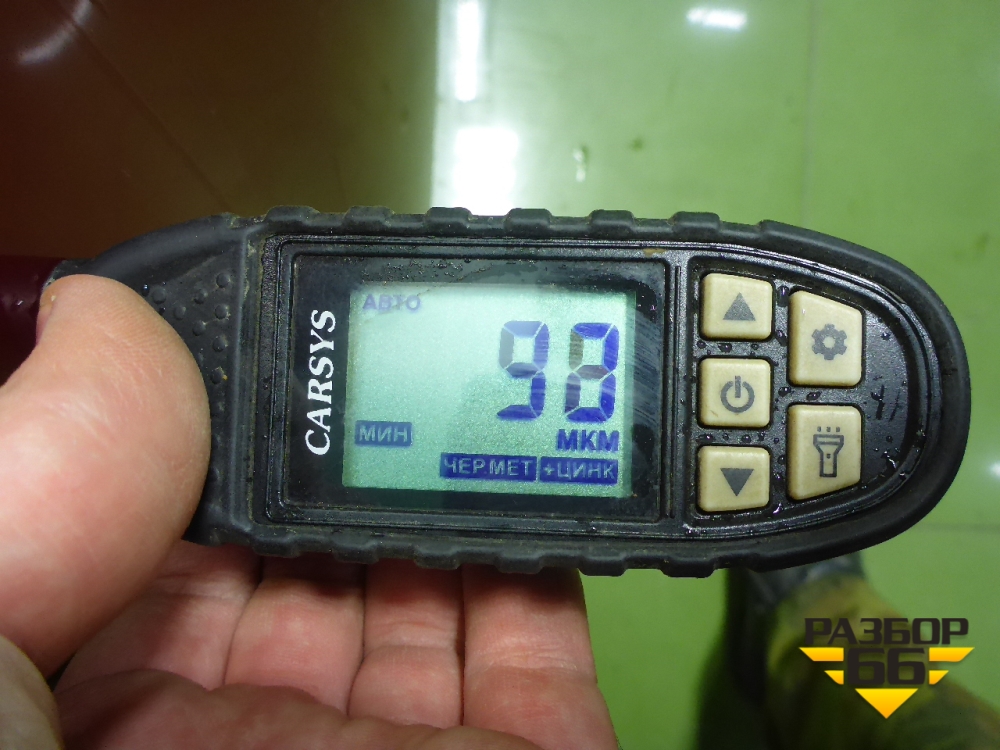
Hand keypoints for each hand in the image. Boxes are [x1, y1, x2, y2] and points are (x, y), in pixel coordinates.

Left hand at [0, 276, 617, 749]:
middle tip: (411, 372)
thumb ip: (32, 481)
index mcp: (122, 696)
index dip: (244, 444)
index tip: (289, 362)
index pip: (194, 538)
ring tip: (496, 412)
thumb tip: (103, 317)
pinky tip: (555, 497)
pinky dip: (561, 574)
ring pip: (450, 600)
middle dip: (378, 462)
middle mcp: (261, 729)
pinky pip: (548, 657)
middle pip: (338, 561)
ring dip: (480, 500)